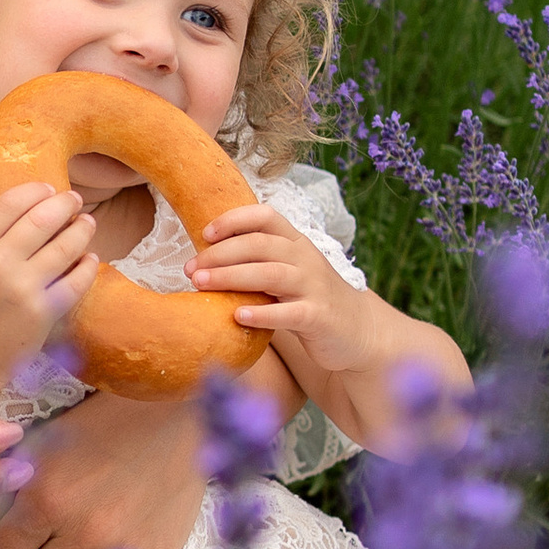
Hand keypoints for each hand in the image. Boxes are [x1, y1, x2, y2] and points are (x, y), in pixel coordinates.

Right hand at [0, 180, 97, 394]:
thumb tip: (9, 221)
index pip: (8, 205)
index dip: (33, 191)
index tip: (48, 189)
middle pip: (41, 218)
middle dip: (64, 204)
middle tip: (74, 200)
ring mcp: (22, 288)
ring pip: (65, 246)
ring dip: (81, 229)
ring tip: (87, 224)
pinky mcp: (43, 313)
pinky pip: (76, 282)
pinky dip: (88, 266)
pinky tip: (90, 259)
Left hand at [188, 201, 372, 375]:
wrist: (358, 332)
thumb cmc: (310, 300)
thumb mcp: (288, 273)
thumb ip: (258, 263)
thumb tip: (203, 260)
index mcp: (296, 243)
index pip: (265, 216)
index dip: (233, 219)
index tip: (204, 233)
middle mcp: (306, 259)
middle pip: (260, 244)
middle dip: (220, 254)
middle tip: (190, 269)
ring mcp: (314, 287)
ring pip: (271, 274)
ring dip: (231, 277)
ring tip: (201, 285)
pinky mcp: (318, 317)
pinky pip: (288, 312)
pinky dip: (262, 313)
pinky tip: (237, 316)